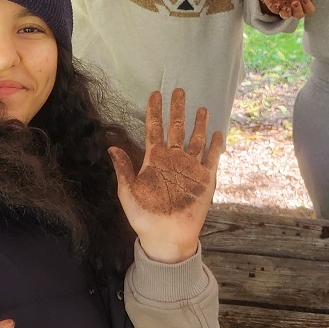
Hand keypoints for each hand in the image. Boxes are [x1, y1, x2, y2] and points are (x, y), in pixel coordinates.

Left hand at [110, 89, 223, 263]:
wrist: (166, 237)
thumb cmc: (144, 217)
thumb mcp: (128, 193)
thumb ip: (124, 169)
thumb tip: (111, 147)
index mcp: (154, 161)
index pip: (154, 130)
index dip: (154, 112)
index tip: (155, 94)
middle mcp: (173, 160)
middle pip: (176, 128)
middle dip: (177, 110)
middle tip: (179, 90)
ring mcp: (190, 168)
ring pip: (195, 139)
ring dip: (198, 124)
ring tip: (201, 107)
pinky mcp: (205, 179)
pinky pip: (211, 158)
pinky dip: (215, 145)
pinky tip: (217, 132)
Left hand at [259, 0, 317, 18]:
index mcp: (302, 1)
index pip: (309, 10)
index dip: (308, 7)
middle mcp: (294, 7)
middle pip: (299, 15)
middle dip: (298, 10)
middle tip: (295, 2)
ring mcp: (284, 7)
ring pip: (287, 16)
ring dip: (287, 13)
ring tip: (287, 7)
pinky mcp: (274, 6)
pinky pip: (275, 11)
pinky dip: (275, 8)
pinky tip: (276, 4)